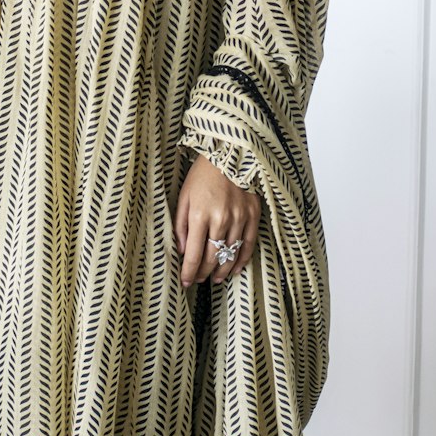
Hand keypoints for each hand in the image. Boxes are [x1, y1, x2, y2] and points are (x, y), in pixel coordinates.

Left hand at [175, 154, 260, 286]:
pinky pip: (249, 244)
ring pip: (231, 254)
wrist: (229, 153)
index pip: (194, 254)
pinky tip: (234, 269)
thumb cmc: (202, 174)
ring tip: (215, 278)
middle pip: (213, 257)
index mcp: (200, 214)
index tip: (185, 282)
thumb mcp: (184, 196)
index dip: (189, 272)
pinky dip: (241, 260)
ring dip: (222, 270)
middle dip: (204, 273)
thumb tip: (183, 251)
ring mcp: (240, 217)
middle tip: (198, 280)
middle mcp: (221, 219)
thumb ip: (181, 225)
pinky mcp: (253, 214)